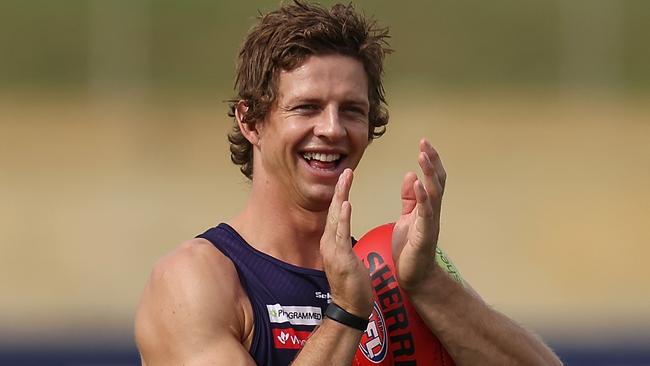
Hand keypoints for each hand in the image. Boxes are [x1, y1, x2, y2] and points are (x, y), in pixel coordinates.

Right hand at [320, 169, 372, 317]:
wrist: (350, 307)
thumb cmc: (352, 285)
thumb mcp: (346, 258)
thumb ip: (343, 243)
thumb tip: (343, 232)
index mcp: (332, 242)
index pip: (336, 214)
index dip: (340, 195)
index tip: (346, 179)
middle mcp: (329, 243)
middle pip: (334, 211)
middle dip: (339, 190)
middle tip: (346, 171)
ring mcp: (333, 250)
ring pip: (337, 218)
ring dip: (341, 197)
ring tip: (345, 179)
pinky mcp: (341, 258)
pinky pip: (342, 234)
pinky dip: (344, 217)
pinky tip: (346, 204)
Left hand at [392, 139, 446, 292]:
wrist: (414, 277)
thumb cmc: (410, 249)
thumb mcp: (407, 218)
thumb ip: (410, 199)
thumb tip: (410, 175)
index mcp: (427, 207)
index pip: (431, 178)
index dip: (430, 161)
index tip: (424, 143)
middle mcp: (433, 212)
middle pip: (437, 181)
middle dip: (432, 161)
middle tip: (425, 143)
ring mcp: (431, 222)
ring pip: (434, 193)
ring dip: (429, 174)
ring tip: (423, 156)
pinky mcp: (424, 234)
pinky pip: (425, 213)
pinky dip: (422, 197)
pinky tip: (418, 183)